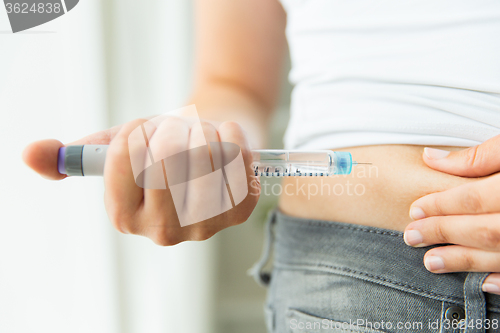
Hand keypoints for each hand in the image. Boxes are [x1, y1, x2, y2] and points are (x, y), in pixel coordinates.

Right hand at [23, 117, 259, 244]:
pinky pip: (237, 158)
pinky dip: (232, 136)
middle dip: (172, 131)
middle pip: (168, 158)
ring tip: (200, 138)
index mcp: (125, 216)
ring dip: (202, 131)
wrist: (209, 142)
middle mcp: (163, 231)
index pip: (126, 161)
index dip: (137, 134)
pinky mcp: (238, 211)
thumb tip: (30, 154)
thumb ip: (77, 155)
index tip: (144, 130)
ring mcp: (204, 225)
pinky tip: (225, 142)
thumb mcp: (116, 147)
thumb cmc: (161, 146)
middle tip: (175, 134)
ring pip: (205, 154)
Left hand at [403, 135, 499, 294]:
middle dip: (444, 234)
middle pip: (485, 230)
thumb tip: (432, 159)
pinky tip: (484, 282)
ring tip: (431, 262)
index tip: (415, 210)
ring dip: (466, 261)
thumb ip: (482, 154)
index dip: (441, 205)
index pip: (475, 198)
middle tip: (411, 237)